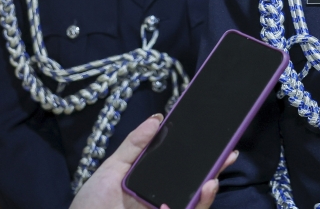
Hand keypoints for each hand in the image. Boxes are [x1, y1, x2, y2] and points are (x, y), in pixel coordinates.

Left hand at [69, 115, 237, 208]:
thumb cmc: (91, 204)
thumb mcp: (111, 169)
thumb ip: (134, 145)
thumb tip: (158, 118)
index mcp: (156, 181)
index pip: (186, 166)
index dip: (204, 154)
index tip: (218, 138)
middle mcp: (166, 198)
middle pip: (198, 184)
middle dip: (216, 169)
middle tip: (228, 155)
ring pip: (196, 204)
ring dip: (207, 195)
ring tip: (210, 182)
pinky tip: (168, 207)